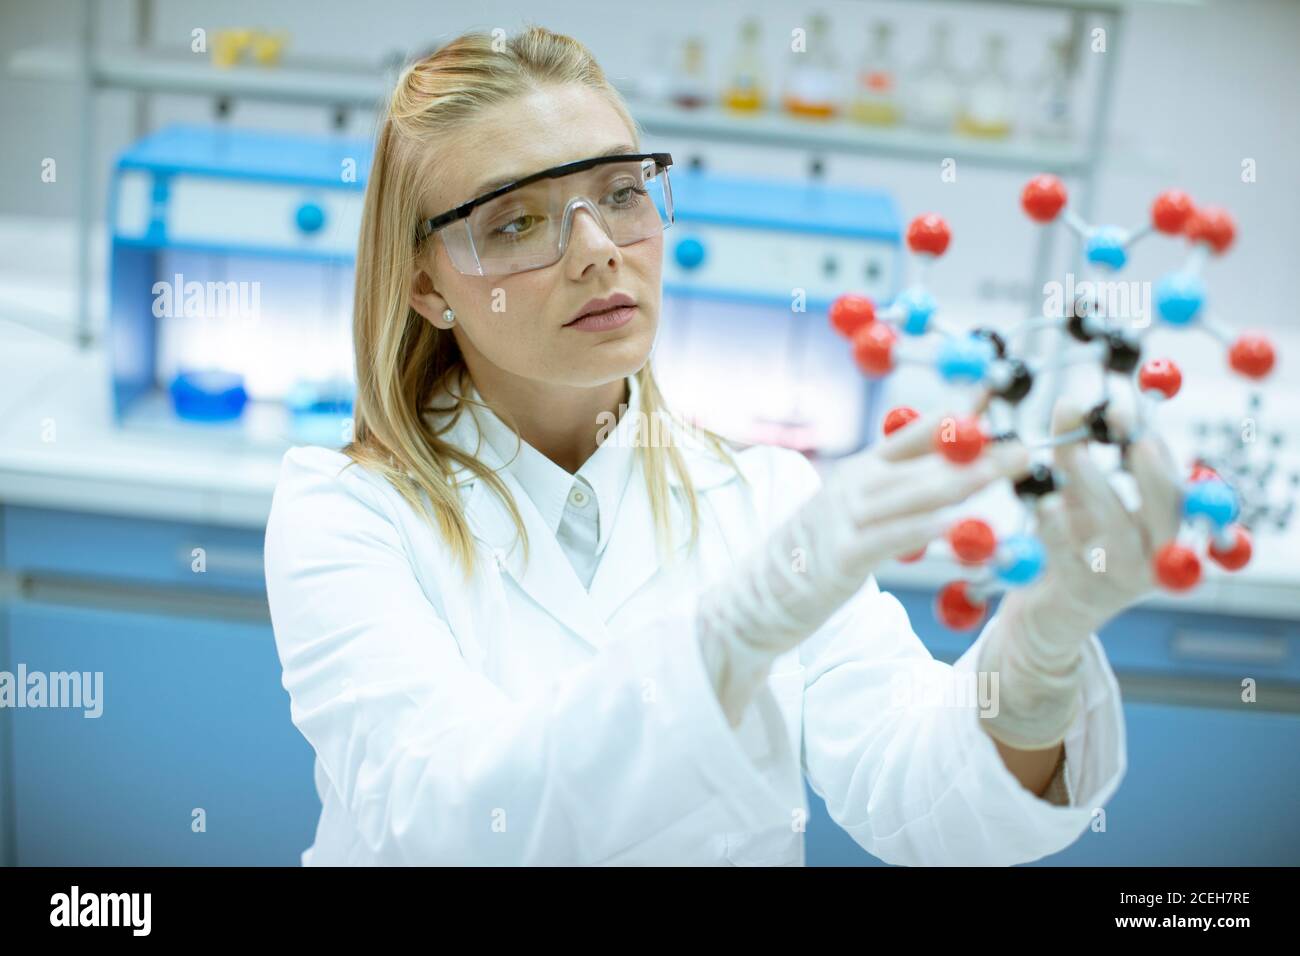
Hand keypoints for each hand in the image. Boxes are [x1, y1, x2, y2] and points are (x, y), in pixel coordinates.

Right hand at [698, 412, 1029, 725]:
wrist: (755, 599)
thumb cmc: (811, 560)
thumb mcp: (852, 518)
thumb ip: (893, 499)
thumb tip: (942, 484)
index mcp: (858, 472)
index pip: (913, 435)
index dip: (956, 415)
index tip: (996, 395)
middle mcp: (853, 486)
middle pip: (925, 462)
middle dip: (979, 452)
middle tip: (1023, 446)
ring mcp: (846, 518)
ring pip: (917, 494)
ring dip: (969, 481)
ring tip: (1010, 470)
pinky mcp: (843, 555)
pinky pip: (897, 536)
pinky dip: (934, 528)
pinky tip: (967, 524)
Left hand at [1026, 398, 1182, 634]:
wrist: (1053, 610)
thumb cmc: (1077, 542)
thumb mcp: (1078, 493)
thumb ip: (1074, 449)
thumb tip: (1071, 402)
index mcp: (1166, 529)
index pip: (1175, 483)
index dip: (1153, 446)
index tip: (1126, 411)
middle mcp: (1155, 556)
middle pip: (1163, 509)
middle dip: (1146, 467)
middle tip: (1124, 432)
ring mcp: (1121, 578)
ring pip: (1117, 530)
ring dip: (1095, 486)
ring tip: (1072, 453)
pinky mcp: (1082, 593)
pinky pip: (1070, 555)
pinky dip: (1056, 527)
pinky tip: (1044, 503)